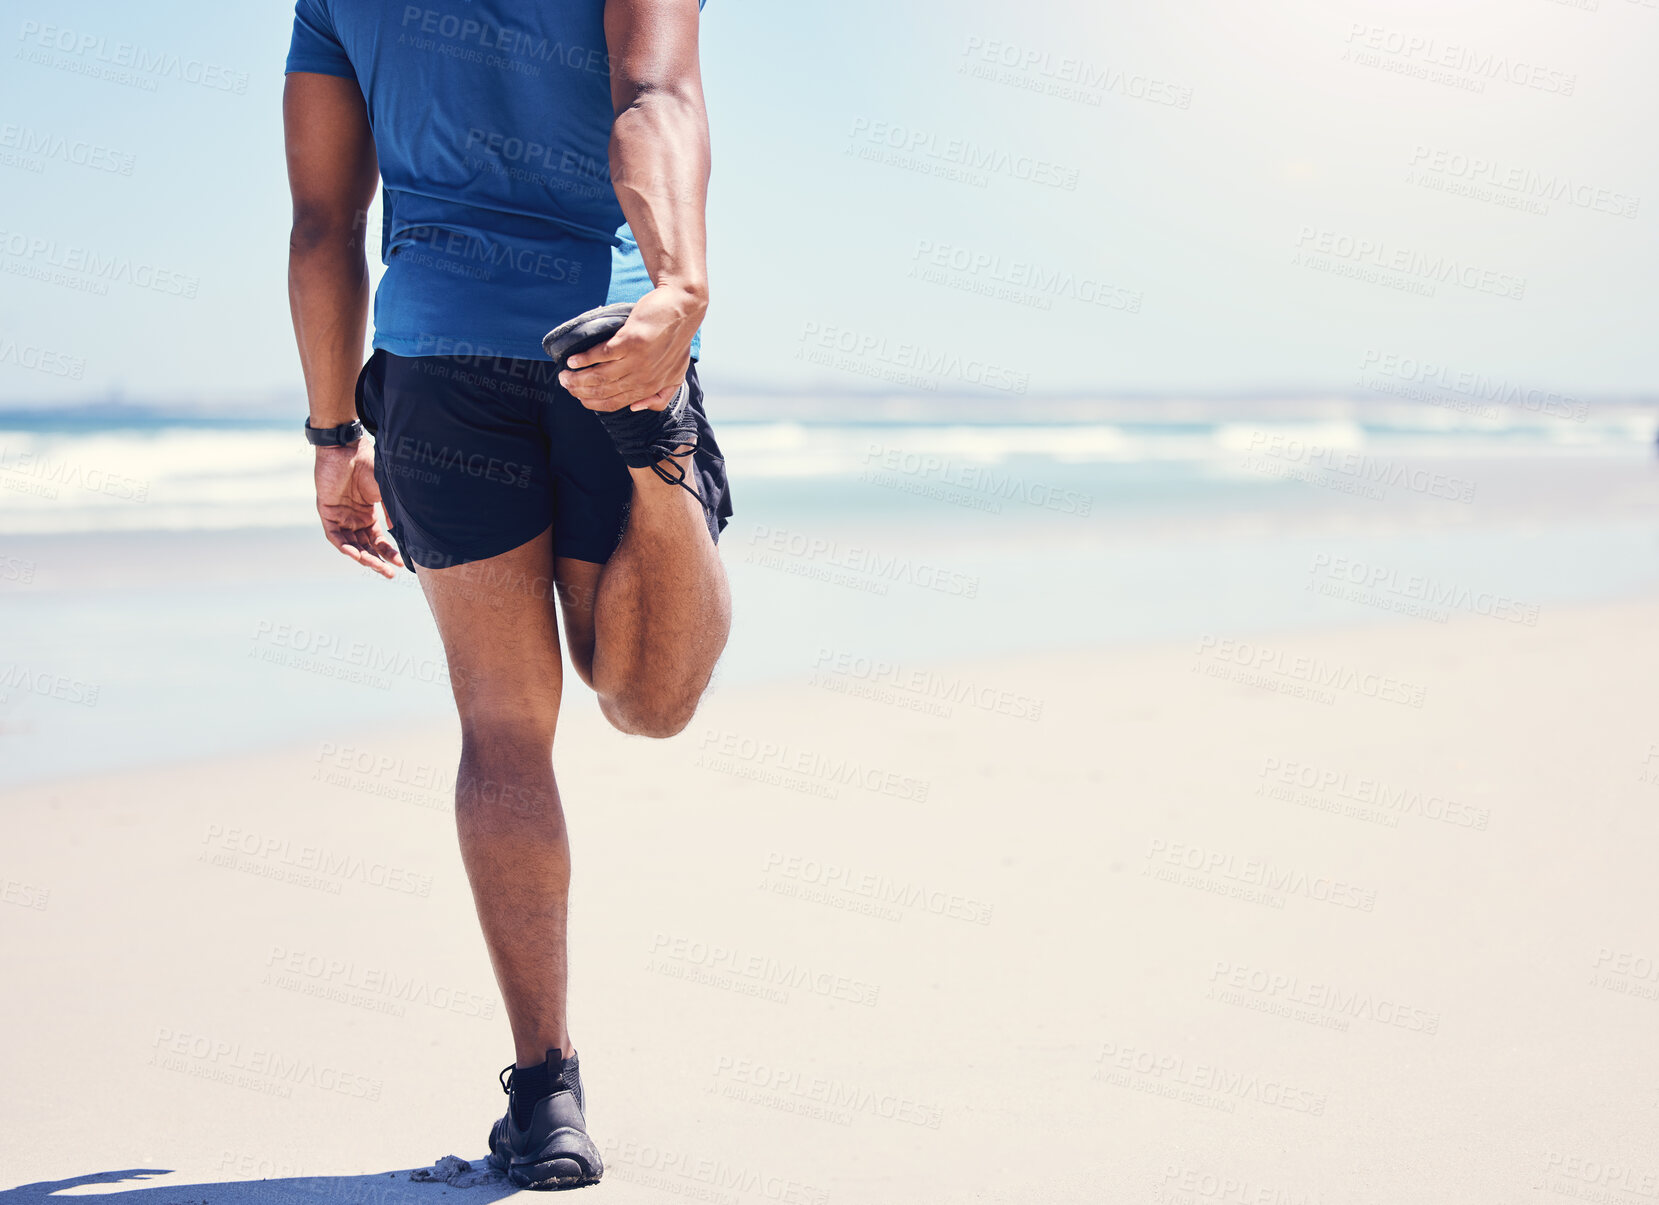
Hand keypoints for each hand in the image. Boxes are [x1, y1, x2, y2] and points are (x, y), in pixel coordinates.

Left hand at [314, 441, 403, 578]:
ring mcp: (340, 516)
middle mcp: (354, 519)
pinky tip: (355, 553)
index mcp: (368, 514)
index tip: (400, 563)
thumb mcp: (384, 492)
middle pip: (366, 547)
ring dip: (362, 557)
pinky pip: (334, 535)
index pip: (378, 540)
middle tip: (389, 574)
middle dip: (377, 561)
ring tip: (374, 566)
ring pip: (351, 545)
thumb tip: (401, 533)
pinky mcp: (327, 512)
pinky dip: (344, 546)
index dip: (389, 552)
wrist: (347, 449)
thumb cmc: (367, 465)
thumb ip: (391, 512)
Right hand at [558, 283, 705, 411]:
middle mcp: (643, 378)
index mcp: (651, 387)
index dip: (594, 403)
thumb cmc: (676, 338)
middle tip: (565, 384)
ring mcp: (637, 361)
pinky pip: (601, 355)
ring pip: (599, 376)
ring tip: (564, 374)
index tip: (579, 398)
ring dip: (578, 377)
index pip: (615, 403)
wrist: (682, 307)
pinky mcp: (631, 342)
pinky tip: (572, 359)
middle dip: (580, 390)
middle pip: (603, 391)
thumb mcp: (675, 373)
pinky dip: (584, 359)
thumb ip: (659, 395)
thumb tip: (635, 408)